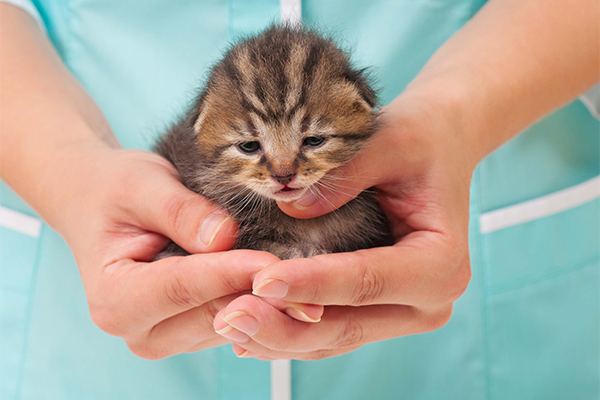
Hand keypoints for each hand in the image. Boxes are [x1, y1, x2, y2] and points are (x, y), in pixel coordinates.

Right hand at [45, 146, 321, 358]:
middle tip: (314, 283)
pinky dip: (262, 306)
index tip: (276, 263)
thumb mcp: (142, 184)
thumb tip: (224, 237)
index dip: (233, 273)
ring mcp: (166, 336)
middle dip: (262, 295)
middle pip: (212, 313)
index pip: (184, 286)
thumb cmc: (117, 191)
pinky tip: (293, 291)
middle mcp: (138, 329)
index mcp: (115, 297)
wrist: (101, 205)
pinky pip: (234, 324)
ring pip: (229, 325)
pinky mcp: (190, 332)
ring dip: (270, 305)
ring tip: (313, 287)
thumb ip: (180, 210)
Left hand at [212, 93, 473, 359]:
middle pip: (347, 323)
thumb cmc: (419, 143)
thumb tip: (288, 203)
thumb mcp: (389, 143)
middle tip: (230, 315)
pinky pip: (331, 333)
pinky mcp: (380, 313)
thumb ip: (342, 175)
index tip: (261, 281)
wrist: (439, 150)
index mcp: (441, 262)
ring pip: (333, 338)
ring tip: (228, 324)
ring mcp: (404, 313)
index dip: (312, 282)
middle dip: (284, 323)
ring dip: (279, 337)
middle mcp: (428, 301)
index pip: (367, 280)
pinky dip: (290, 334)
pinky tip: (249, 334)